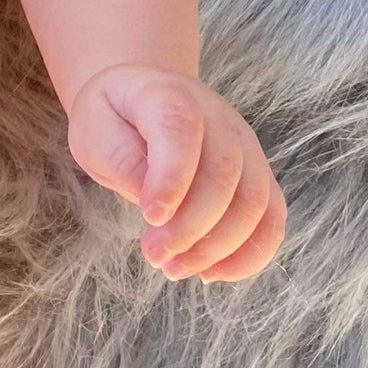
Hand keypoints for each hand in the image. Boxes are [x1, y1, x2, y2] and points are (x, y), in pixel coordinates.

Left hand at [64, 62, 286, 282]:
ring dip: (220, 246)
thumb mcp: (95, 130)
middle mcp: (217, 116)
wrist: (142, 95)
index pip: (181, 132)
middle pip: (224, 173)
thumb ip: (121, 160)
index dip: (171, 179)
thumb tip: (156, 208)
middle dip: (191, 227)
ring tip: (177, 268)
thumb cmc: (114, 118)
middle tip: (155, 256)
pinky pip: (272, 215)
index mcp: (170, 96)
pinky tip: (215, 272)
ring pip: (254, 200)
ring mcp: (244, 143)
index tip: (151, 217)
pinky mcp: (256, 172)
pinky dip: (251, 252)